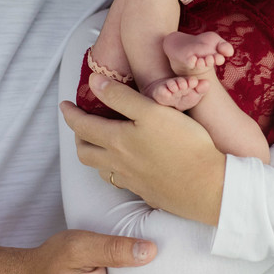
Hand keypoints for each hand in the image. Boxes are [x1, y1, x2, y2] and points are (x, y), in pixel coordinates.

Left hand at [60, 75, 226, 224]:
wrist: (209, 186)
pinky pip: (119, 180)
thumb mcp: (153, 111)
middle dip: (77, 136)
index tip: (64, 105)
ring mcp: (132, 180)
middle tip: (80, 122)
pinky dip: (113, 168)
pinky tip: (125, 162)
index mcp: (117, 141)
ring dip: (93, 153)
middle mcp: (119, 163)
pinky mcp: (147, 191)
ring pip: (100, 169)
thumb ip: (120, 97)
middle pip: (84, 151)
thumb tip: (93, 83)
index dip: (70, 114)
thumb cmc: (184, 144)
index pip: (82, 126)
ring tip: (99, 141)